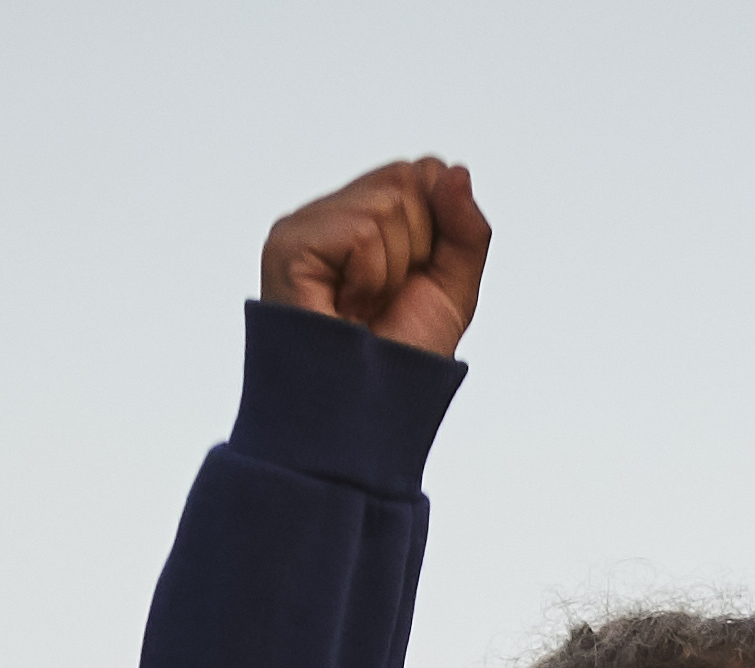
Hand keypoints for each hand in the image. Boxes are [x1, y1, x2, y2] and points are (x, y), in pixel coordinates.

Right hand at [258, 157, 489, 360]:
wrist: (365, 409)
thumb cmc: (399, 357)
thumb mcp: (453, 289)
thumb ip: (465, 228)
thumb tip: (454, 171)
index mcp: (366, 218)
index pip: (425, 173)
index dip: (439, 229)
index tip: (413, 282)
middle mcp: (333, 214)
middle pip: (408, 179)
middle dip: (417, 249)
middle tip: (385, 298)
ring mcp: (305, 225)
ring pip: (386, 203)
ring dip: (391, 270)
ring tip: (363, 306)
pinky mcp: (289, 243)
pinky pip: (362, 231)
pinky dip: (370, 278)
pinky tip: (345, 306)